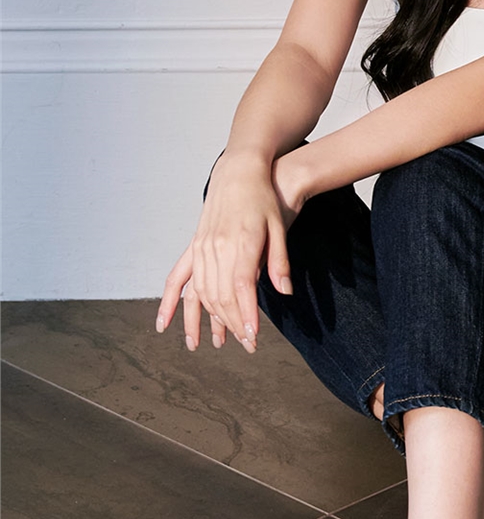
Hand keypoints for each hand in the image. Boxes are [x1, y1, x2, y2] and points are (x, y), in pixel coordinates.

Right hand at [157, 152, 296, 352]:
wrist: (239, 173)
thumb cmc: (264, 201)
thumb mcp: (279, 229)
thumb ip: (280, 262)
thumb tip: (284, 291)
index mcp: (241, 242)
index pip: (242, 286)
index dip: (247, 313)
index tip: (252, 336)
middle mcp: (216, 246)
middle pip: (222, 295)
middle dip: (235, 324)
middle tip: (248, 346)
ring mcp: (201, 247)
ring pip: (203, 292)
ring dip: (212, 319)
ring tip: (223, 342)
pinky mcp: (194, 247)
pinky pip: (179, 279)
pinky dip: (173, 303)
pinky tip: (164, 324)